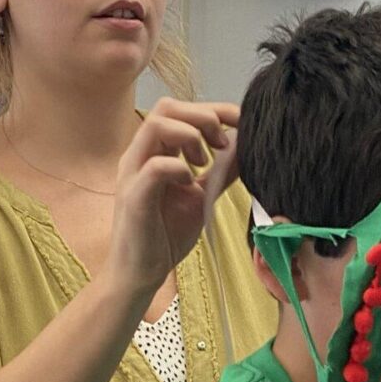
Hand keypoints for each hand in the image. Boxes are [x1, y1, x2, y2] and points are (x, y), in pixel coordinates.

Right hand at [105, 100, 239, 301]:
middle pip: (167, 107)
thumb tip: (246, 148)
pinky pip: (155, 166)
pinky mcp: (134, 196)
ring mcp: (133, 173)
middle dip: (203, 116)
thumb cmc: (165, 235)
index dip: (213, 109)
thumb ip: (220, 173)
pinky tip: (190, 183)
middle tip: (222, 143)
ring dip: (190, 136)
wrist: (140, 274)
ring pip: (157, 125)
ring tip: (203, 162)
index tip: (241, 122)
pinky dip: (180, 168)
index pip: (179, 110)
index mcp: (154, 152)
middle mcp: (140, 156)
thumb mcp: (201, 197)